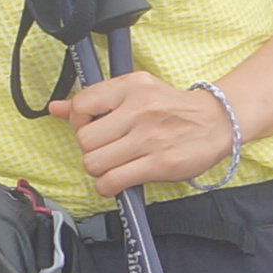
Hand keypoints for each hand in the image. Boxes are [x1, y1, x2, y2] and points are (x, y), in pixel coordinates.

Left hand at [50, 70, 237, 196]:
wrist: (217, 121)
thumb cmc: (171, 107)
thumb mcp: (135, 91)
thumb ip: (95, 99)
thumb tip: (55, 107)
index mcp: (131, 86)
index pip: (81, 105)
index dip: (78, 122)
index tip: (91, 127)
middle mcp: (139, 109)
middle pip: (84, 139)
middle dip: (89, 149)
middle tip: (105, 149)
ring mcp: (149, 137)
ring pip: (94, 162)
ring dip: (98, 170)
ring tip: (112, 165)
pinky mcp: (159, 164)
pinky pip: (113, 182)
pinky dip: (108, 186)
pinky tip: (117, 180)